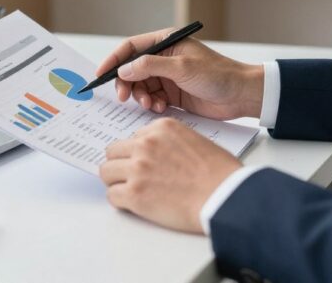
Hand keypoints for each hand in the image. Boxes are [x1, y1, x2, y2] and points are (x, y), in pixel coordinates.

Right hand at [95, 28, 263, 120]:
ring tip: (150, 105)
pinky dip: (151, 105)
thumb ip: (150, 66)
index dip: (114, 60)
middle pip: (132, 69)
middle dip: (126, 83)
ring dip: (140, 97)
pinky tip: (160, 108)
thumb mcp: (182, 68)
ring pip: (140, 86)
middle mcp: (164, 57)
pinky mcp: (172, 94)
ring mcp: (167, 76)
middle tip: (125, 97)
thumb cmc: (218, 74)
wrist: (241, 95)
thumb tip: (124, 69)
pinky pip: (151, 99)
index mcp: (166, 42)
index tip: (101, 74)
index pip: (131, 48)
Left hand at [100, 117, 242, 232]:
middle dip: (120, 165)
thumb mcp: (194, 140)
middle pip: (113, 152)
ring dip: (116, 182)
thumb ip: (169, 142)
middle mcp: (145, 144)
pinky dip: (120, 201)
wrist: (225, 196)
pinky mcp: (135, 194)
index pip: (132, 138)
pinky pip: (112, 196)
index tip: (140, 163)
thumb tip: (156, 154)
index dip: (135, 153)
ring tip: (129, 191)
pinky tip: (133, 204)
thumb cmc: (219, 173)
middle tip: (129, 177)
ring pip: (106, 172)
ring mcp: (137, 168)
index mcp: (160, 128)